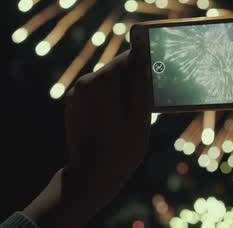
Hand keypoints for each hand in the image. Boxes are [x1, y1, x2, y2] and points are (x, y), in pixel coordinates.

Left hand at [24, 50, 150, 226]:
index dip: (145, 63)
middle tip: (148, 101)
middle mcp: (84, 83)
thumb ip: (140, 83)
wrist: (90, 178)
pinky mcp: (73, 105)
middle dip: (133, 80)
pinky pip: (97, 94)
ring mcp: (76, 94)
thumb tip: (142, 55)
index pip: (127, 57)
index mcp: (100, 82)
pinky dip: (109, 100)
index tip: (158, 75)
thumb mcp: (139, 116)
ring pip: (107, 82)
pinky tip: (118, 120)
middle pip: (116, 69)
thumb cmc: (121, 150)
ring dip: (122, 91)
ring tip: (134, 115)